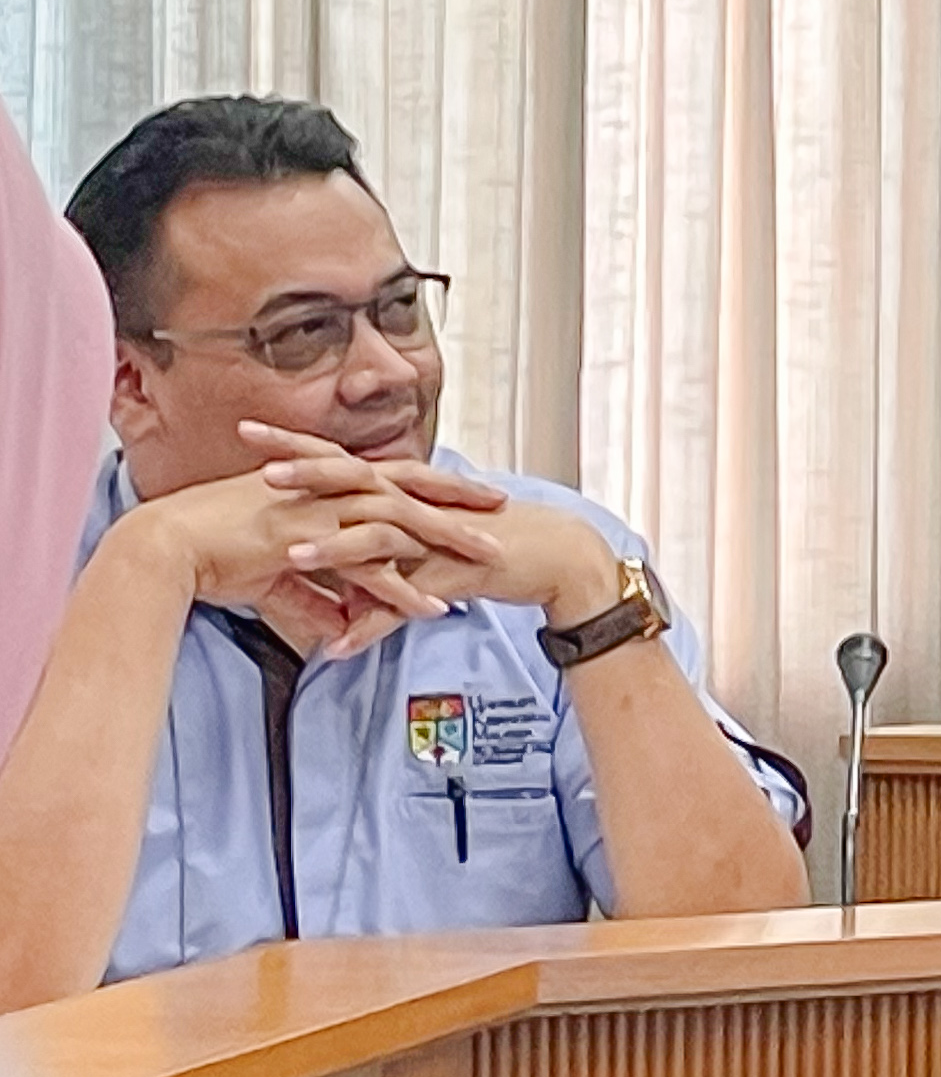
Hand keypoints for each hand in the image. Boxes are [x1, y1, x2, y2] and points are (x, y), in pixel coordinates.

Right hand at [114, 459, 456, 659]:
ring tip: (490, 561)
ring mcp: (319, 512)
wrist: (165, 547)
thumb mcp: (274, 576)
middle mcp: (326, 490)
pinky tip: (433, 609)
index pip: (392, 478)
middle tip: (504, 508)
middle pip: (410, 488)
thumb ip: (314, 599)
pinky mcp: (308, 542)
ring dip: (448, 543)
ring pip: (401, 524)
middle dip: (459, 499)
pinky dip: (402, 590)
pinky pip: (367, 568)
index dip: (433, 485)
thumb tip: (340, 627)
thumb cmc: (210, 551)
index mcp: (321, 484)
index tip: (471, 493)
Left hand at [238, 424, 622, 621]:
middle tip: (261, 471)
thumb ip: (377, 562)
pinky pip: (407, 601)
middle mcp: (417, 504)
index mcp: (404, 488)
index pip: (341, 458)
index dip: (296, 445)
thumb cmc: (488, 542)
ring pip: (380, 538)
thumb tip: (339, 587)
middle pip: (357, 482)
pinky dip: (373, 624)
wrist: (554, 555)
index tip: (249, 430)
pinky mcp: (454, 572)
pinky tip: (339, 646)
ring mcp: (436, 537)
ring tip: (290, 556)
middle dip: (309, 476)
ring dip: (335, 548)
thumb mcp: (422, 544)